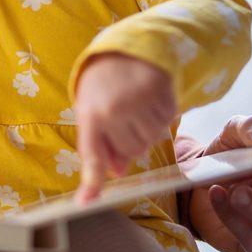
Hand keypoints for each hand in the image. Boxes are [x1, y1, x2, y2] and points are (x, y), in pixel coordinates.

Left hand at [74, 53, 175, 202]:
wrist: (126, 49)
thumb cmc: (103, 84)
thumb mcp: (92, 109)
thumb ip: (100, 142)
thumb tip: (117, 172)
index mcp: (90, 114)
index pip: (91, 154)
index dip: (90, 181)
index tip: (85, 202)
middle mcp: (114, 110)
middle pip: (130, 151)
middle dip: (127, 140)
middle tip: (122, 116)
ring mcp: (140, 104)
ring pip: (149, 141)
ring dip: (145, 129)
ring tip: (134, 106)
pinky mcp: (163, 97)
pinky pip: (166, 125)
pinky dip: (160, 117)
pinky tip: (148, 100)